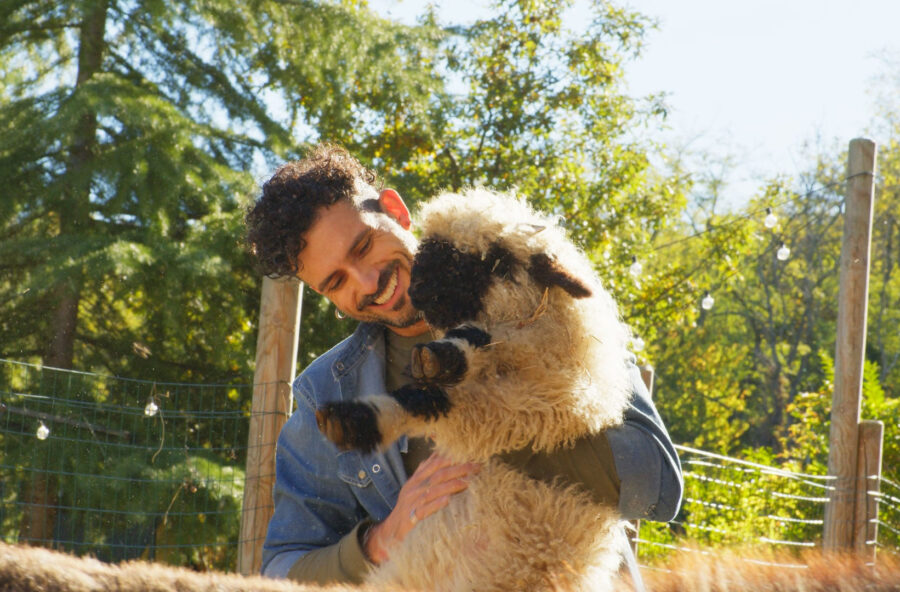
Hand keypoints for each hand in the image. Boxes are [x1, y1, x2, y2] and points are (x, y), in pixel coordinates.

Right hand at [364, 452, 479, 563]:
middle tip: (476, 468)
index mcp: (416, 480)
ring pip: (433, 490)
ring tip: (467, 483)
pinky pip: (425, 510)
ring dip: (451, 486)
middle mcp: (414, 488)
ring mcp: (413, 503)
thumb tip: (437, 455)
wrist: (391, 530)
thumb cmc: (408, 507)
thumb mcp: (414, 487)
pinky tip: (447, 501)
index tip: (470, 457)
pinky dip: (436, 504)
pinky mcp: (412, 518)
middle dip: (458, 469)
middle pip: (438, 475)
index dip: (453, 458)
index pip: (435, 464)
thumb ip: (426, 471)